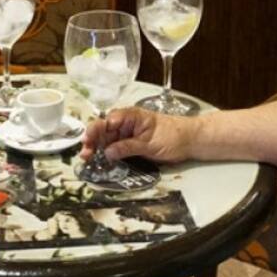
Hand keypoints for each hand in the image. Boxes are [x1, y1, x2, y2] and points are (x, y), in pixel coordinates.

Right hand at [80, 107, 194, 163]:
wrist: (190, 140)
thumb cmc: (173, 136)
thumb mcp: (149, 144)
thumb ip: (127, 147)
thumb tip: (109, 152)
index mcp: (130, 116)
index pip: (106, 121)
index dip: (95, 131)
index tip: (87, 142)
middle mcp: (126, 123)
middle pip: (103, 130)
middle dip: (92, 141)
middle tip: (86, 155)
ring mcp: (128, 133)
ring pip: (107, 139)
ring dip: (98, 148)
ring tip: (90, 159)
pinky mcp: (131, 142)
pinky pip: (116, 146)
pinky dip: (108, 153)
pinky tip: (102, 159)